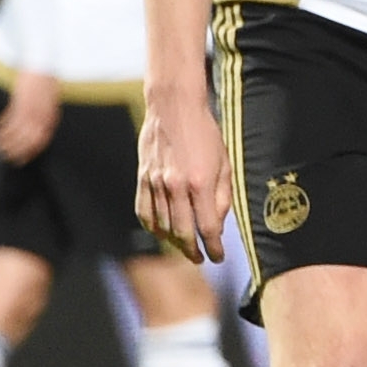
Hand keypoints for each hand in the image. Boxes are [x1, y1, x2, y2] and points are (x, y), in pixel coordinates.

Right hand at [0, 71, 60, 164]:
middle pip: (28, 141)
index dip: (30, 153)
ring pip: (17, 133)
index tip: (21, 160)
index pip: (41, 142)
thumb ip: (45, 115)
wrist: (42, 64)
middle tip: (6, 157)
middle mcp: (42, 117)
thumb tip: (39, 127)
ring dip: (5, 141)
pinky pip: (9, 120)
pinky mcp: (21, 103)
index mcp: (50, 118)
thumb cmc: (45, 81)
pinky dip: (2, 127)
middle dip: (16, 151)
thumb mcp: (50, 101)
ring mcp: (32, 110)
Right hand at [136, 93, 233, 261]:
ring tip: (184, 247)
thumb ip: (222, 197)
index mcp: (200, 183)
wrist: (174, 107)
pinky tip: (161, 232)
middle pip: (182, 233)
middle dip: (193, 251)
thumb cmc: (206, 134)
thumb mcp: (224, 163)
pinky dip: (152, 227)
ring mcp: (155, 183)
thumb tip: (216, 226)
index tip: (218, 257)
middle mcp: (175, 186)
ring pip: (162, 226)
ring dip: (173, 242)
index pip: (207, 228)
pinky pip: (143, 211)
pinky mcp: (142, 177)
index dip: (214, 247)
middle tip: (201, 258)